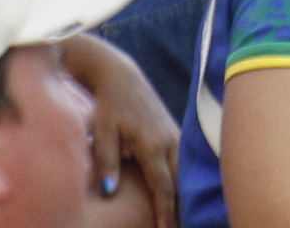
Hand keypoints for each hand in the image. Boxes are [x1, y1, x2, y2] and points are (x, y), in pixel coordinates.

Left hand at [59, 33, 180, 227]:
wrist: (120, 76)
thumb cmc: (108, 105)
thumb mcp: (102, 131)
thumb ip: (106, 161)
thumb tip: (109, 190)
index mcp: (152, 144)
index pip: (164, 186)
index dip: (166, 210)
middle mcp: (169, 140)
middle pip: (182, 181)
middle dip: (183, 206)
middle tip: (184, 226)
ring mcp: (174, 134)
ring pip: (186, 170)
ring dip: (187, 193)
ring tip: (188, 214)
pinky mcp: (173, 131)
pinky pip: (184, 160)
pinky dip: (186, 178)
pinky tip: (186, 191)